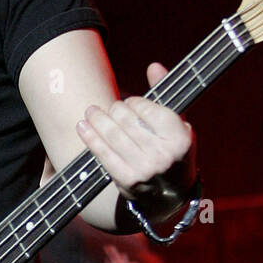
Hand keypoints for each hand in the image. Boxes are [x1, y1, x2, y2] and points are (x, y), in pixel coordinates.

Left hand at [76, 62, 195, 219]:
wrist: (171, 196)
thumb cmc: (173, 152)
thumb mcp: (178, 123)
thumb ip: (165, 93)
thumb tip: (153, 65)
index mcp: (180, 136)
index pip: (147, 108)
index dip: (134, 102)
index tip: (130, 103)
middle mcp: (163, 153)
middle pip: (126, 120)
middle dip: (113, 110)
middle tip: (107, 108)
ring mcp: (145, 168)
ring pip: (112, 135)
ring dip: (97, 120)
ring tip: (90, 112)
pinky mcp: (127, 180)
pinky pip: (104, 154)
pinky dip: (90, 138)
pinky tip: (83, 127)